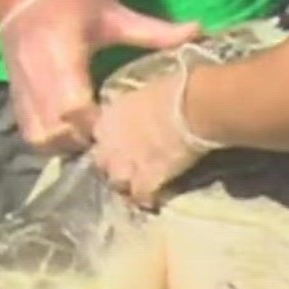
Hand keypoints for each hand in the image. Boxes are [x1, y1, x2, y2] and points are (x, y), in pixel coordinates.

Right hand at [0, 0, 200, 153]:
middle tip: (113, 135)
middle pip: (57, 130)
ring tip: (93, 137)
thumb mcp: (113, 14)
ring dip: (67, 144)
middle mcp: (38, 78)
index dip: (97, 122)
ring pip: (41, 138)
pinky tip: (73, 134)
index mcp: (62, 57)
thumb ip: (153, 31)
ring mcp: (23, 91)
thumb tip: (199, 31)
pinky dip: (51, 141)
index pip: (74, 107)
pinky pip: (30, 133)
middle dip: (85, 139)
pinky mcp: (17, 97)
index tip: (123, 122)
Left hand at [92, 71, 210, 208]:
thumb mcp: (146, 92)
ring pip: (117, 184)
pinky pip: (141, 197)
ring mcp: (124, 165)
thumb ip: (137, 107)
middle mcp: (109, 144)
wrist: (190, 107)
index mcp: (108, 118)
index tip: (124, 144)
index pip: (99, 136)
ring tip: (144, 186)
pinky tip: (157, 198)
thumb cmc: (174, 89)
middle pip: (102, 164)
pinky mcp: (144, 182)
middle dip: (115, 166)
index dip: (112, 142)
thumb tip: (146, 110)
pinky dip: (148, 199)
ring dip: (128, 185)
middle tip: (133, 167)